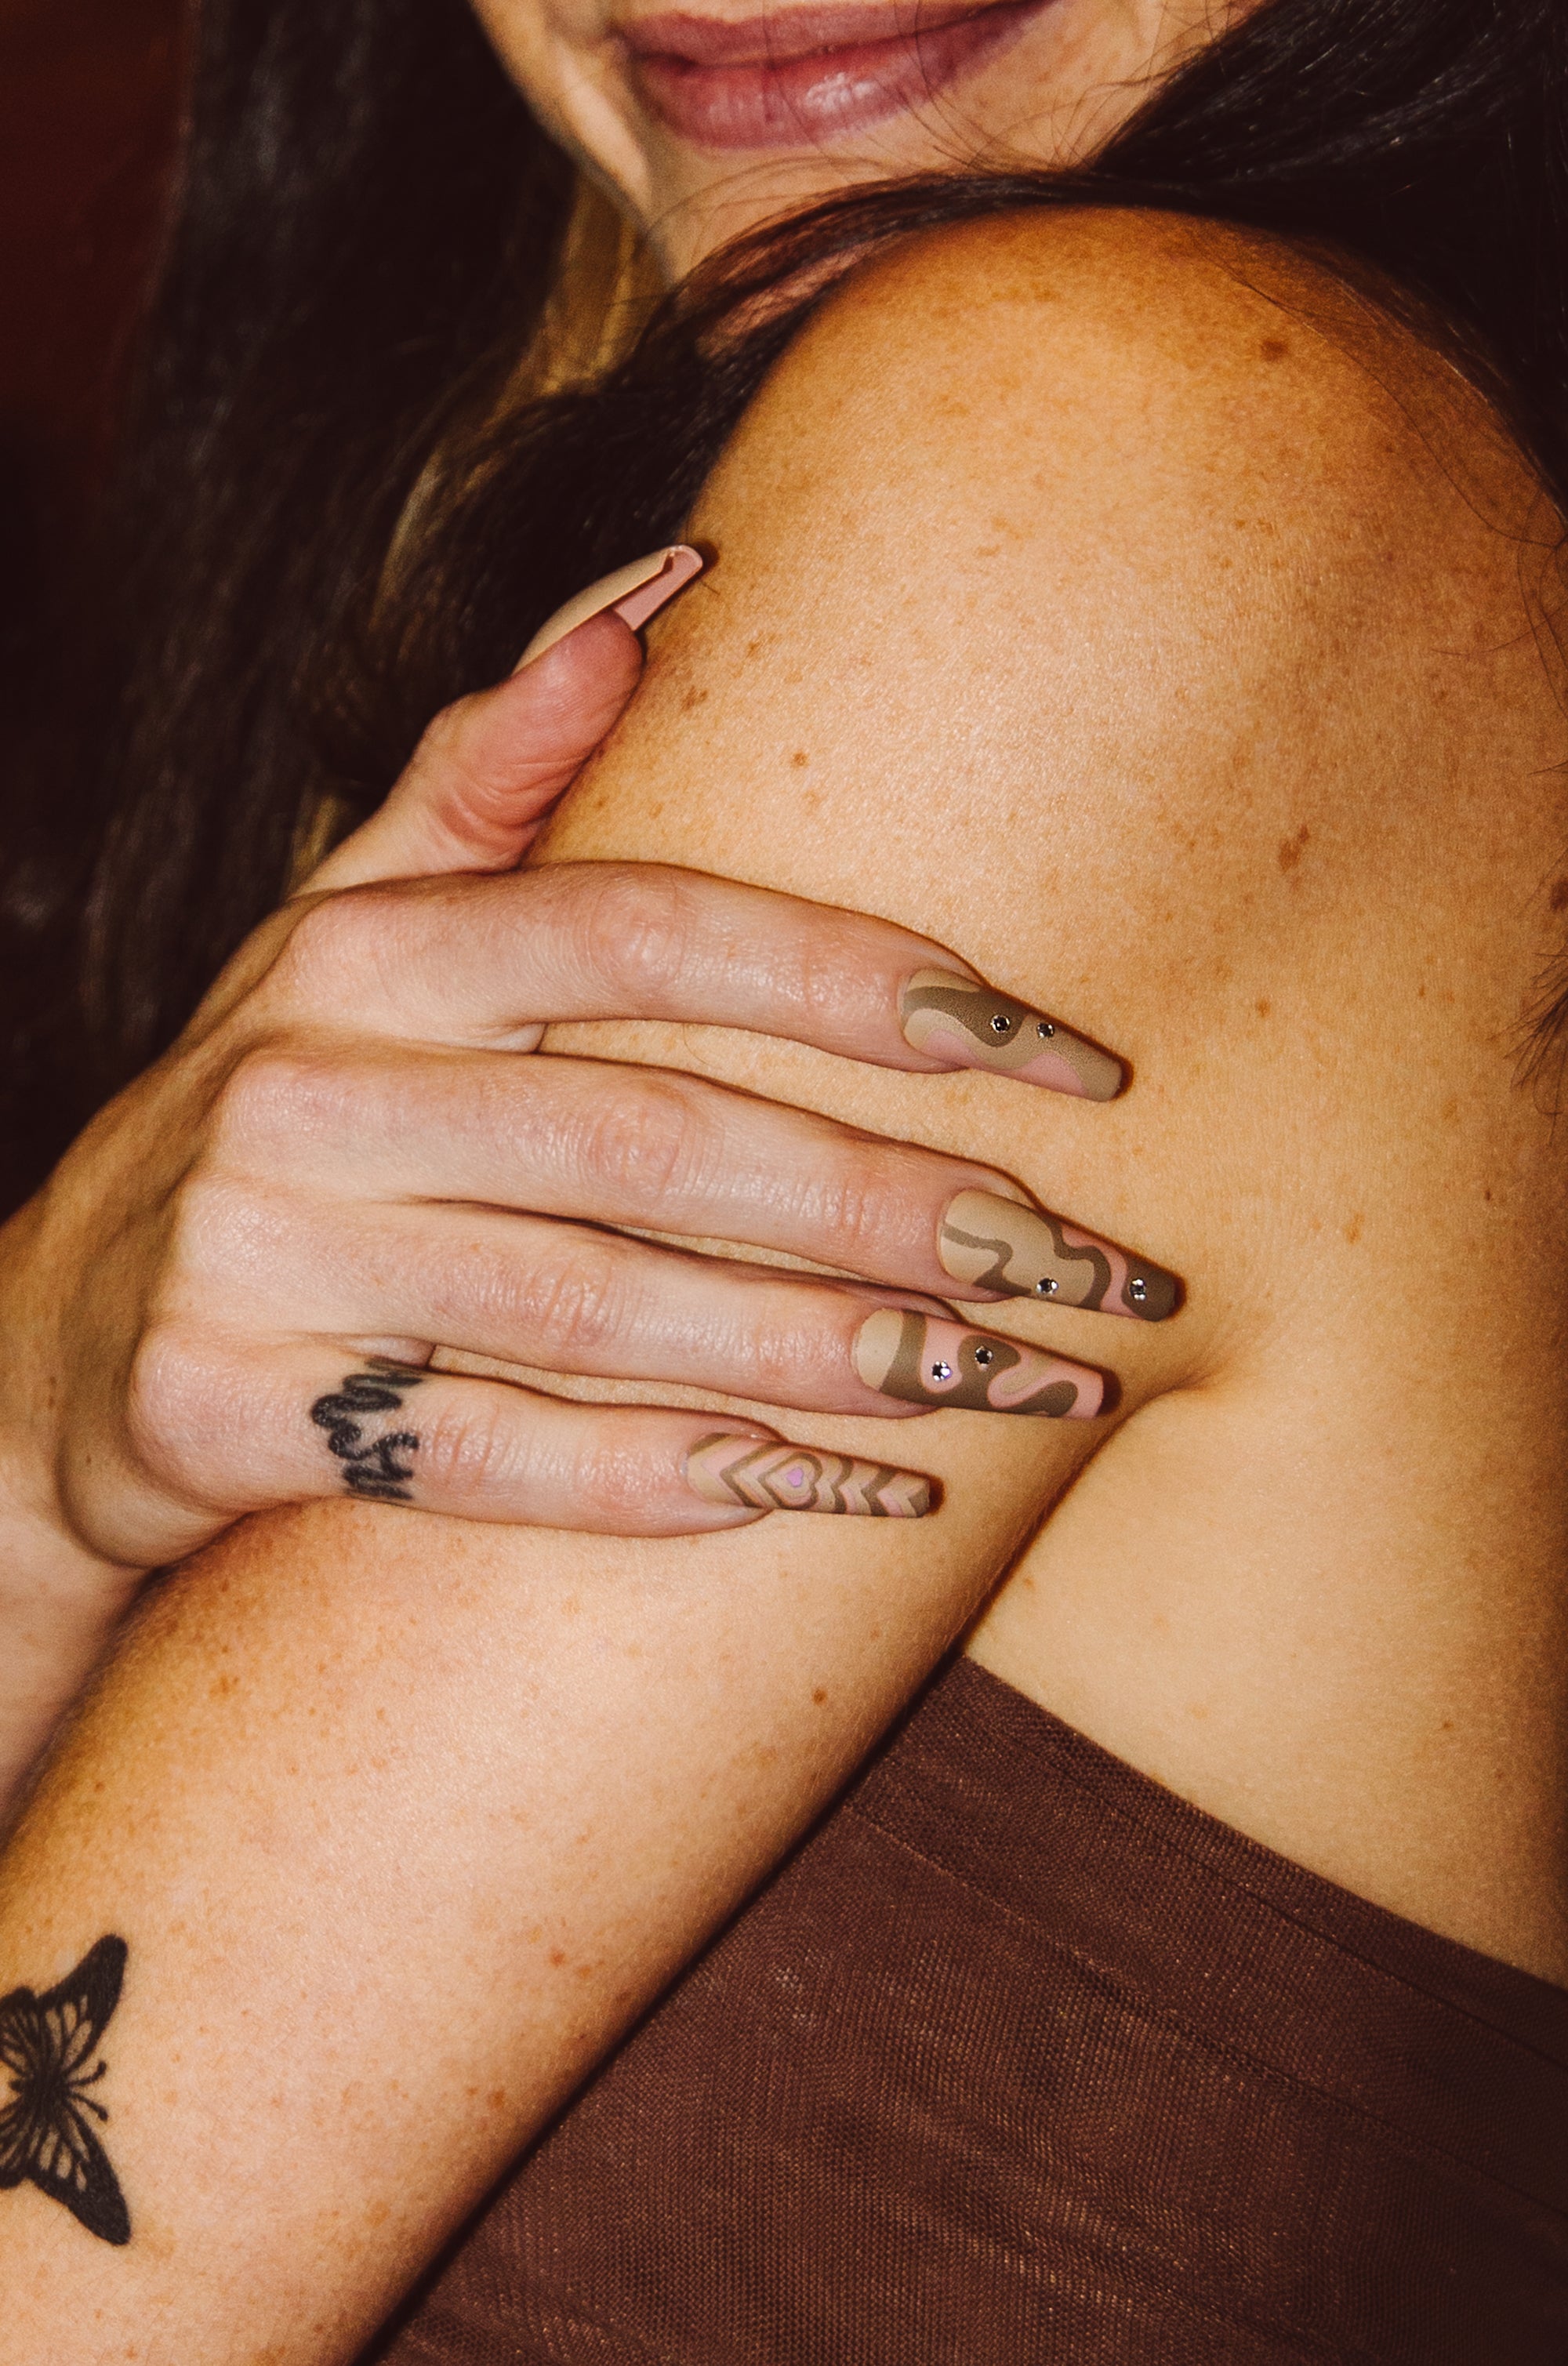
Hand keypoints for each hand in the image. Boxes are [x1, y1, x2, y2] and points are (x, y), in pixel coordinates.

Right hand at [0, 549, 1172, 1776]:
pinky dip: (667, 1483)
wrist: (44, 1343)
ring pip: (597, 1308)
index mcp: (368, 945)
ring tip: (1013, 1390)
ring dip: (828, 1357)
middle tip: (1087, 1272)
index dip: (870, 983)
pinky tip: (829, 1494)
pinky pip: (489, 1458)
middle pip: (658, 1138)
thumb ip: (494, 775)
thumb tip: (666, 579)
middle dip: (901, 1209)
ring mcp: (255, 1252)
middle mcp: (308, 1080)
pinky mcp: (223, 1414)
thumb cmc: (281, 1120)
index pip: (654, 930)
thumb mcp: (349, 931)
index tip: (1062, 1057)